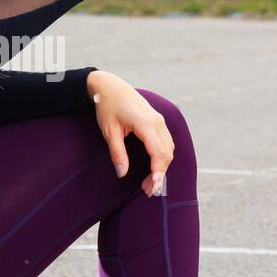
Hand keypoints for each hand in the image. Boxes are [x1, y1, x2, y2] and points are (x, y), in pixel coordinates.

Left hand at [86, 71, 174, 196]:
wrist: (111, 86)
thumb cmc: (108, 106)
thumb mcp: (109, 131)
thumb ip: (117, 153)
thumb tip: (122, 173)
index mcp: (145, 123)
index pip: (158, 153)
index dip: (157, 172)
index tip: (153, 187)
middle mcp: (157, 122)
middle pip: (166, 153)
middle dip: (159, 174)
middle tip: (148, 190)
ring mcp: (159, 121)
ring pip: (169, 149)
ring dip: (162, 166)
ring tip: (149, 182)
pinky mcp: (157, 121)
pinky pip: (166, 142)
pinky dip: (162, 157)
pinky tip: (153, 167)